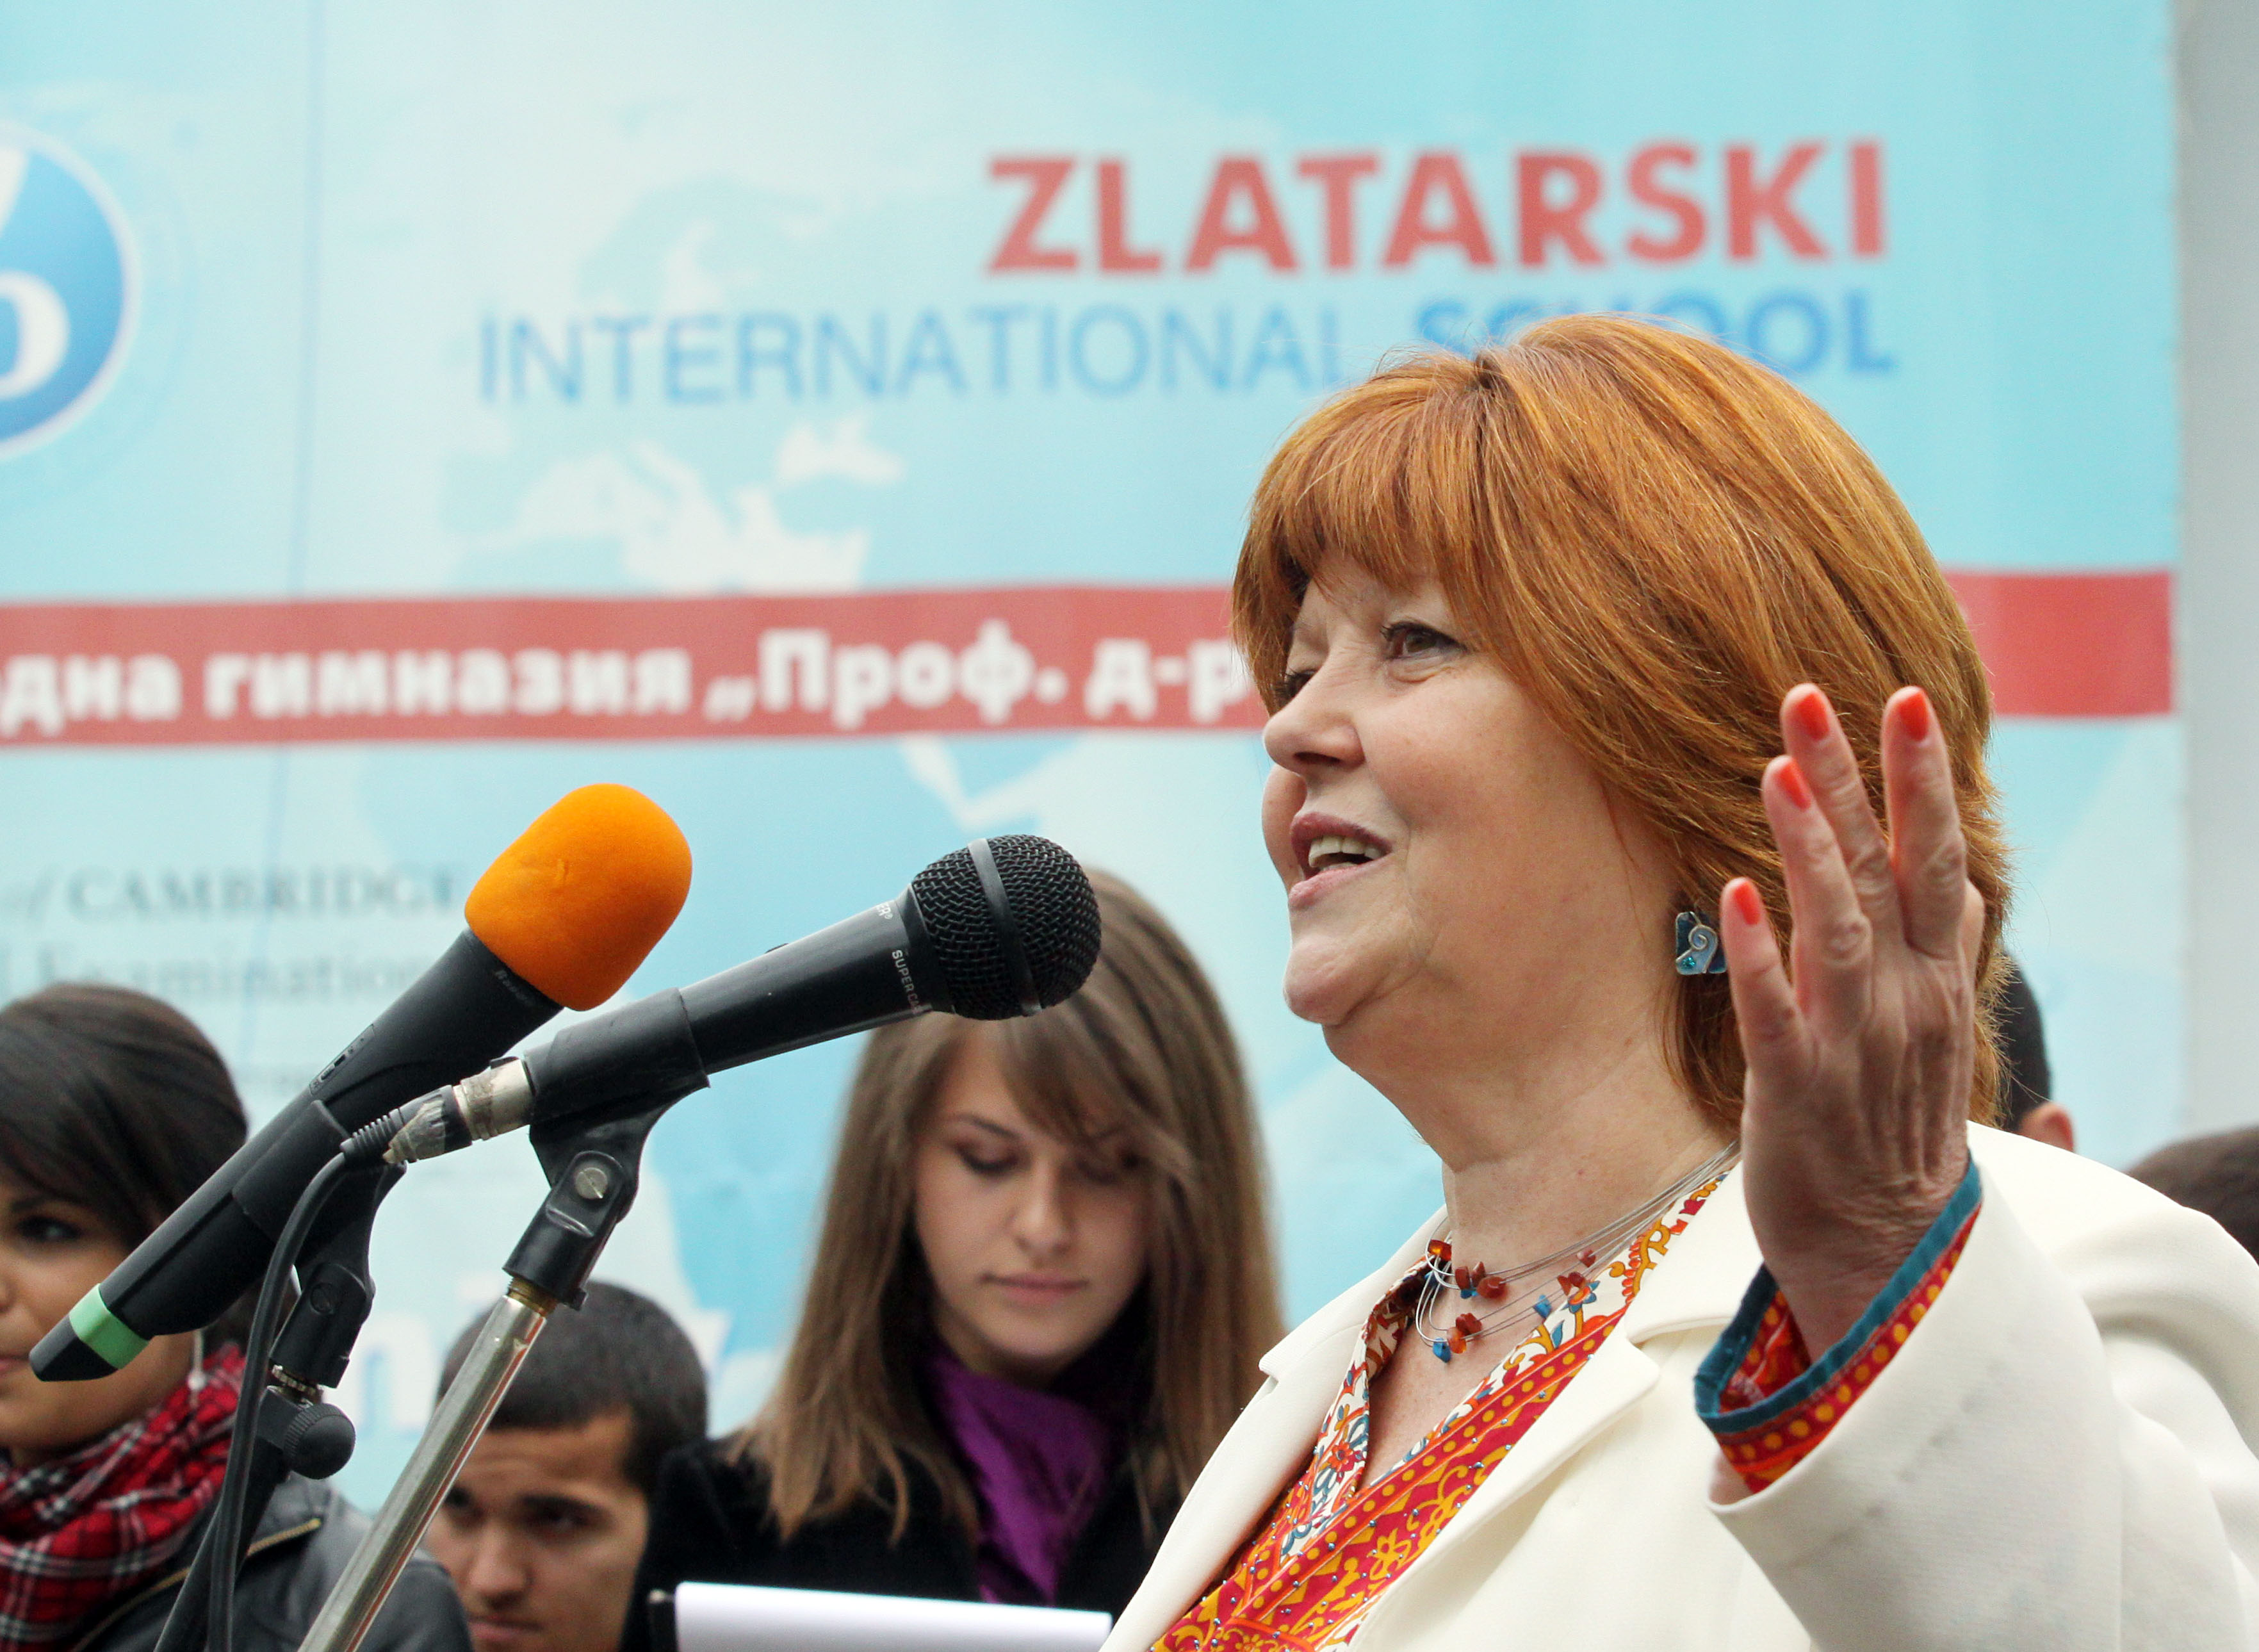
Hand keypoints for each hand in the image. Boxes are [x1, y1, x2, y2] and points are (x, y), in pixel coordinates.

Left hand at [1719, 683, 1981, 1354]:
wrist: (1886, 1259)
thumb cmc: (1896, 1141)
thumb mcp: (1933, 1041)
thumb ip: (1942, 964)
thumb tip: (1971, 894)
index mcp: (1935, 984)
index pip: (1934, 862)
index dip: (1919, 782)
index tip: (1903, 699)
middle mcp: (1905, 1003)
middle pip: (1890, 871)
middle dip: (1861, 781)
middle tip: (1816, 693)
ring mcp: (1853, 1045)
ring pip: (1836, 926)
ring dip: (1808, 844)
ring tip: (1776, 765)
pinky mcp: (1795, 1090)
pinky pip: (1777, 1012)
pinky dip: (1760, 953)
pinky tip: (1735, 892)